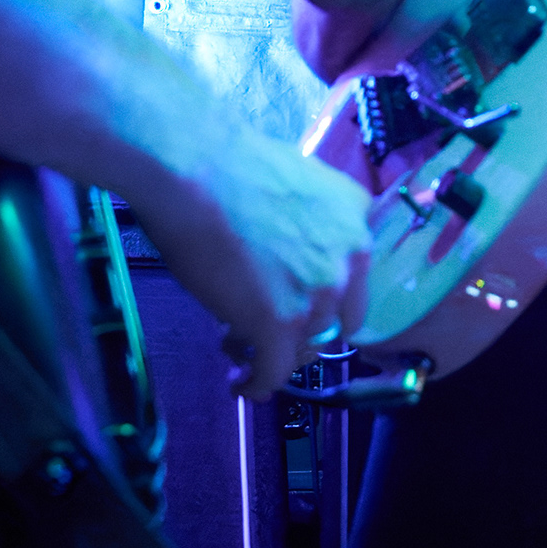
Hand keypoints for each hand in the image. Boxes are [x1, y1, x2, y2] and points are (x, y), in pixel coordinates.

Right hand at [137, 126, 371, 401]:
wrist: (189, 164)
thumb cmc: (222, 163)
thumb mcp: (293, 187)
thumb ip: (307, 226)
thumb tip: (286, 256)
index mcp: (356, 216)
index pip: (351, 278)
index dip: (321, 298)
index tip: (295, 305)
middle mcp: (351, 258)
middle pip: (336, 320)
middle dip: (303, 332)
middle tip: (267, 332)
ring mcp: (319, 294)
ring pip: (306, 348)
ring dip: (275, 355)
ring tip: (237, 349)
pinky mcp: (281, 324)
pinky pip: (276, 370)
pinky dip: (258, 383)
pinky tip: (242, 384)